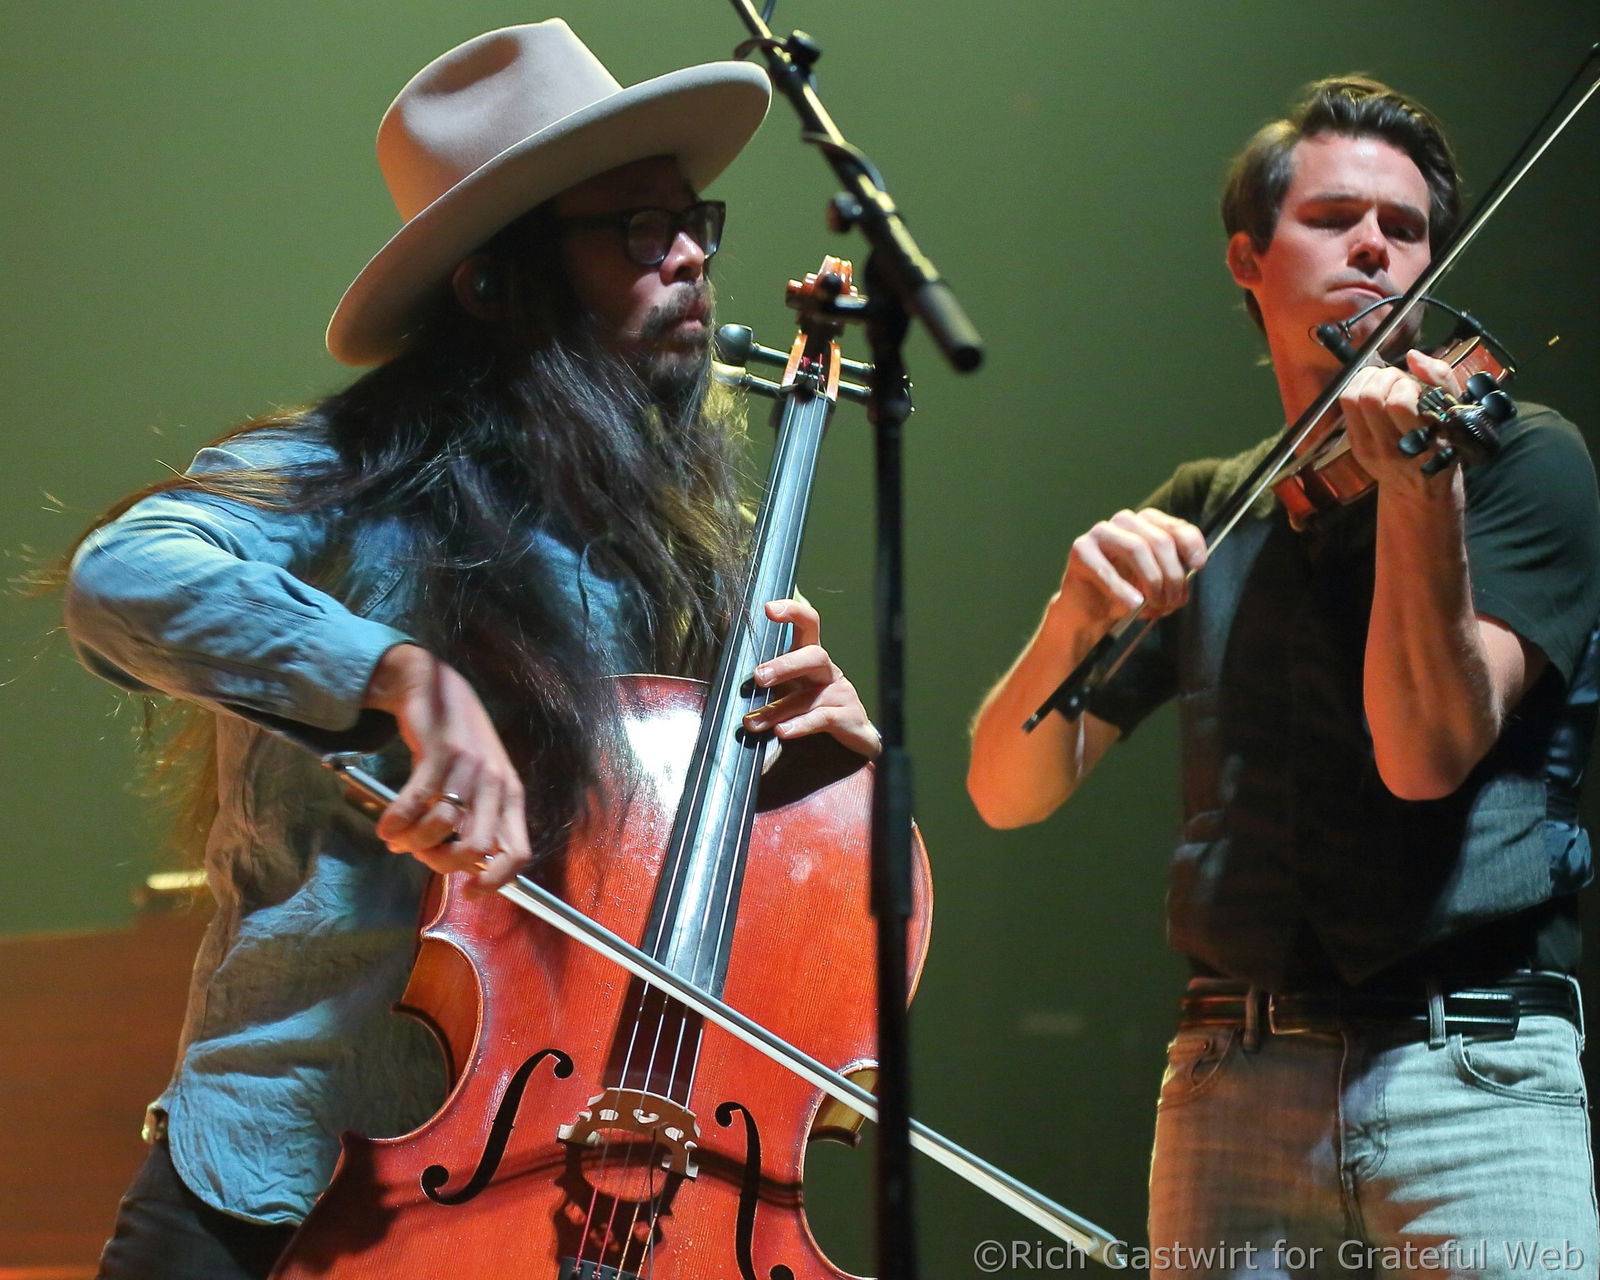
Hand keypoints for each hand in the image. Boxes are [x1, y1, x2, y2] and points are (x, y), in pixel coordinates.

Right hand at [361, 643, 530, 890]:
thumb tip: (448, 864)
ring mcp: (469, 767)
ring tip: (397, 837)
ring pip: (442, 827)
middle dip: (441, 863)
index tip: (470, 893)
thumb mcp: (476, 782)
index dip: (498, 881)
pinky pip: (416, 801)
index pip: (518, 851)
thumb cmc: (455, 744)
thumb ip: (470, 819)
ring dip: (413, 841)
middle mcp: (496, 784)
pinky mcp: (440, 753)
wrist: (433, 685)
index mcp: (510, 796)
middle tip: (419, 855)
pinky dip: (396, 821)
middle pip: (475, 848)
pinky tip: (385, 826)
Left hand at [742, 595, 881, 758]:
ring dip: (778, 709)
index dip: (793, 612)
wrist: (849, 743)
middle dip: (785, 664)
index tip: (768, 609)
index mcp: (810, 657)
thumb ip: (768, 682)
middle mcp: (828, 671)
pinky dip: (800, 724)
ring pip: (810, 695)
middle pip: (814, 655)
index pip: (808, 624)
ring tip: (752, 722)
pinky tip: (782, 731)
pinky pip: (822, 718)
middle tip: (759, 677)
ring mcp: (841, 693)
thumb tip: (727, 682)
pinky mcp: (848, 717)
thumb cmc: (810, 709)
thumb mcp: (788, 690)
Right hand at [1059, 507, 1205, 624]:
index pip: (1176, 527)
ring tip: (1154, 604)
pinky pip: (1107, 570)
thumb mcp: (1160, 583)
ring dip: (1152, 581)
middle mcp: (1125, 521)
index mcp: (1147, 523)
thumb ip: (1175, 573)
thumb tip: (1188, 571)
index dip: (1191, 544)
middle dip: (1171, 575)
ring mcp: (1101, 533)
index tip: (1197, 566)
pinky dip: (1123, 590)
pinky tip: (1133, 604)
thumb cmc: (1128, 594)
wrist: (1091, 611)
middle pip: (1159, 540)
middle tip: (1173, 601)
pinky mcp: (1080, 550)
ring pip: (1136, 548)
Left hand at [1340, 349, 1463, 498]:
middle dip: (1387, 378)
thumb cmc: (1443, 444)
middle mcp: (1391, 449)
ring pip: (1353, 399)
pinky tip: (1376, 391)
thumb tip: (1414, 356)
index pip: (1399, 403)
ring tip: (1387, 383)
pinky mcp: (1354, 446)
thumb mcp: (1454, 414)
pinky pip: (1346, 407)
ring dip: (1369, 380)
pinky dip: (1359, 389)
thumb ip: (1441, 381)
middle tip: (1401, 381)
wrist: (1419, 488)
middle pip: (1371, 397)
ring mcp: (1368, 449)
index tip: (1418, 388)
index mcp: (1423, 443)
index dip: (1407, 385)